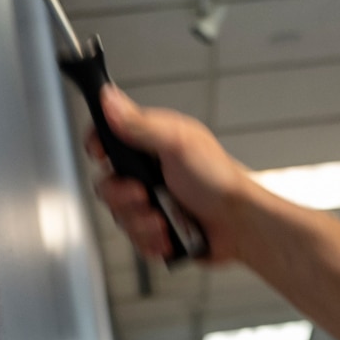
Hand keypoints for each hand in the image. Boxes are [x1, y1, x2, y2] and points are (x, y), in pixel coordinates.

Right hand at [90, 86, 249, 261]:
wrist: (241, 225)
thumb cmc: (220, 181)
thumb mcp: (179, 143)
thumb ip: (141, 124)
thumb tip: (110, 99)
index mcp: (152, 143)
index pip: (107, 136)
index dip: (98, 146)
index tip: (101, 154)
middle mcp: (149, 171)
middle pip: (106, 182)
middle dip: (123, 196)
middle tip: (145, 195)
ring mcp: (152, 201)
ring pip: (119, 214)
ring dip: (140, 221)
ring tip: (164, 220)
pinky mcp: (157, 229)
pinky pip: (134, 239)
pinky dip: (150, 240)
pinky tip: (168, 235)